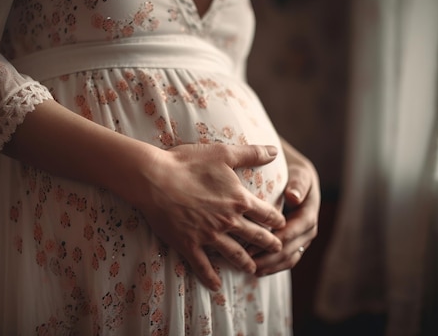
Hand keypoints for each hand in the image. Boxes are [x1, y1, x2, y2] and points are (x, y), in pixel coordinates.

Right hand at [135, 143, 286, 290]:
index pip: (266, 214)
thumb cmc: (187, 162)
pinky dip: (211, 277)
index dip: (277, 220)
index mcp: (238, 199)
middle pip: (255, 237)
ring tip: (253, 270)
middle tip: (277, 250)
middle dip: (269, 244)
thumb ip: (252, 153)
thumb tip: (276, 151)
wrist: (154, 178)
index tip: (282, 225)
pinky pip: (203, 266)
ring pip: (234, 254)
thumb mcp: (223, 153)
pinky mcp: (189, 244)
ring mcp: (208, 235)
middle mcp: (228, 221)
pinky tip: (216, 286)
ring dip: (246, 263)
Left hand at [249, 141, 319, 275]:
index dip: (283, 236)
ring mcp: (302, 236)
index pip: (300, 226)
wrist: (291, 174)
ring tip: (252, 269)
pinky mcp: (293, 242)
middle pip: (295, 246)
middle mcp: (309, 224)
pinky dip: (273, 266)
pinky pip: (286, 258)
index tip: (263, 243)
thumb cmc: (289, 169)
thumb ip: (297, 182)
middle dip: (274, 255)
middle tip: (251, 260)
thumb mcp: (296, 171)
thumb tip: (294, 197)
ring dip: (273, 265)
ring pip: (291, 256)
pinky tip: (256, 270)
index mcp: (310, 206)